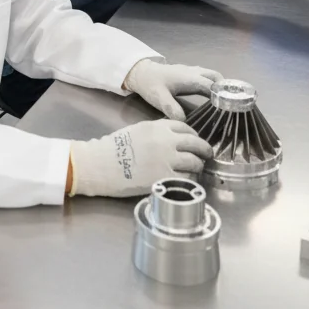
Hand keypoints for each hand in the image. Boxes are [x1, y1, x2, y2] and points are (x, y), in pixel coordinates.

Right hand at [69, 119, 212, 197]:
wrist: (102, 164)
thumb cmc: (115, 147)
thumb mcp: (138, 130)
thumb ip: (157, 132)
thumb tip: (171, 139)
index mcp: (159, 127)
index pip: (185, 127)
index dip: (193, 134)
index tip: (195, 140)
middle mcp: (167, 141)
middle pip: (195, 143)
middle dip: (204, 149)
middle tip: (206, 154)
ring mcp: (168, 160)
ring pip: (194, 162)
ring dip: (198, 166)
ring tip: (197, 169)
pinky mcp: (165, 178)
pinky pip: (187, 179)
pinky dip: (191, 180)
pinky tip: (188, 181)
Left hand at [124, 58, 223, 120]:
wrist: (141, 72)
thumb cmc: (151, 84)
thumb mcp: (159, 98)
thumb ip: (171, 108)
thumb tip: (185, 121)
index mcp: (189, 78)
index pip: (212, 86)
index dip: (222, 96)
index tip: (230, 108)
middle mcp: (193, 72)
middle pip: (216, 77)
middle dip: (225, 88)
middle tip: (231, 104)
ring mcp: (191, 71)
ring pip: (211, 75)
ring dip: (220, 85)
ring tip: (224, 102)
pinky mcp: (188, 73)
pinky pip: (206, 76)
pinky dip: (213, 83)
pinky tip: (211, 96)